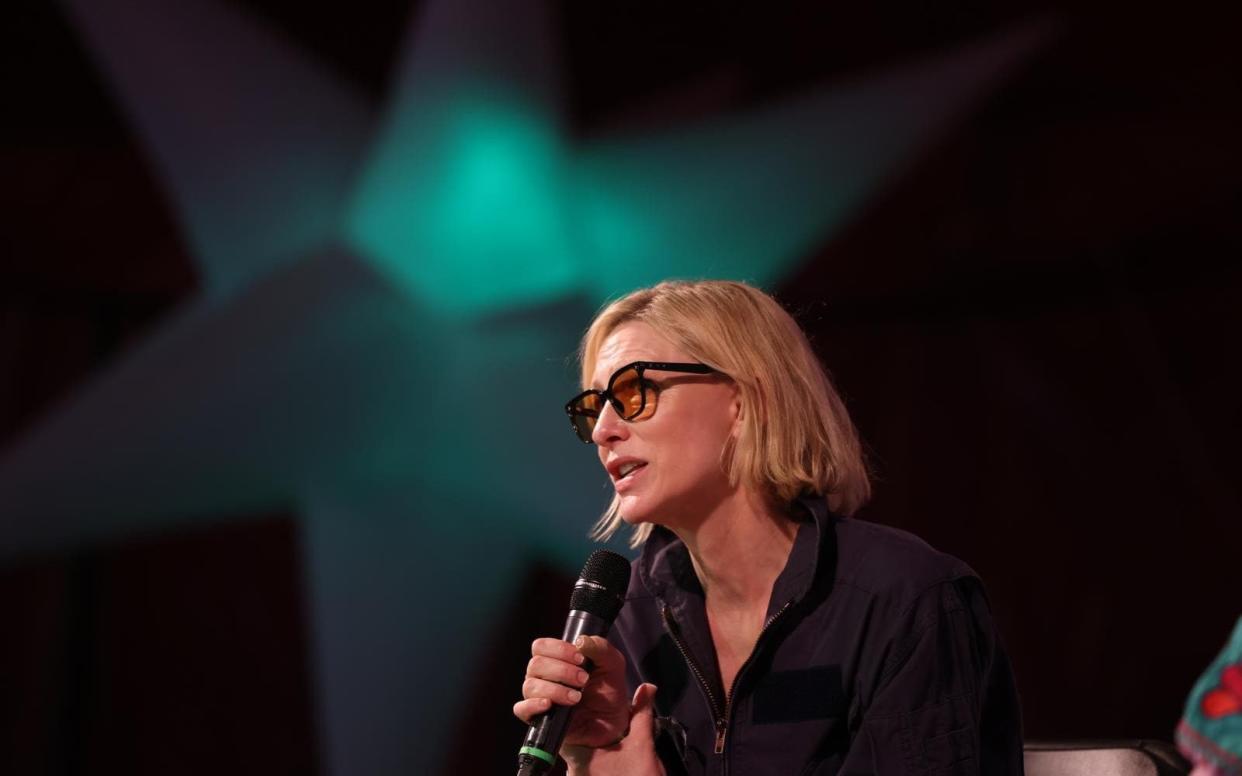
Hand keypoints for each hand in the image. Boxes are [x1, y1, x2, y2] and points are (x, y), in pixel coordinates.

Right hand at [513, 635, 630, 747]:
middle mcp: (543, 676)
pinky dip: (533, 705)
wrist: (611, 724)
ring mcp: (538, 697)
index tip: (580, 658)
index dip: (558, 649)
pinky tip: (550, 705)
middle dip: (562, 671)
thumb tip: (580, 640)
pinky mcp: (537, 718)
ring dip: (555, 689)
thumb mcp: (613, 665)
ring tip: (577, 697)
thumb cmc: (608, 692)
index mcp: (556, 659)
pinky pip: (522, 708)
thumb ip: (600, 648)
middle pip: (535, 664)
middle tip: (584, 680)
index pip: (541, 646)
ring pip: (530, 685)